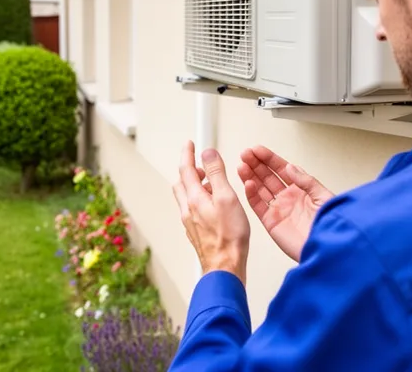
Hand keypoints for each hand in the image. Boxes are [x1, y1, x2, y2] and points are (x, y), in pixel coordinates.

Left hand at [172, 141, 250, 284]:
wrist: (225, 267)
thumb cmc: (229, 237)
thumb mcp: (226, 198)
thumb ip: (216, 174)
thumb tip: (207, 153)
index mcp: (194, 199)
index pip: (185, 169)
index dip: (187, 154)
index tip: (189, 144)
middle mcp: (188, 210)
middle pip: (182, 184)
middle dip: (189, 170)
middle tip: (200, 164)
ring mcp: (191, 223)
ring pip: (186, 198)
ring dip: (194, 186)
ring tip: (210, 183)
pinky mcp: (197, 233)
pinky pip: (192, 210)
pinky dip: (199, 200)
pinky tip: (212, 206)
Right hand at [237, 146, 333, 261]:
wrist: (327, 249)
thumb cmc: (330, 225)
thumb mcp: (322, 196)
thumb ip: (305, 180)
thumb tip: (289, 166)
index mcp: (301, 189)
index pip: (281, 169)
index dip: (269, 159)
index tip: (257, 150)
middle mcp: (288, 198)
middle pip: (267, 177)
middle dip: (256, 164)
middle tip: (245, 154)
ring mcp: (279, 210)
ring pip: (260, 189)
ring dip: (250, 176)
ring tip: (242, 165)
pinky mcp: (271, 223)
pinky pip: (258, 206)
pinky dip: (251, 195)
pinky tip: (247, 183)